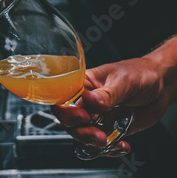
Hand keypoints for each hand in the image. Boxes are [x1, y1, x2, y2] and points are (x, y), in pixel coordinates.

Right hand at [51, 55, 175, 156]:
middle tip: (98, 135)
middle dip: (81, 132)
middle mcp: (86, 103)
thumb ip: (108, 93)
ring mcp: (97, 118)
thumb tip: (91, 100)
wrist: (161, 86)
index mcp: (83, 85)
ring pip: (82, 136)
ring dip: (92, 143)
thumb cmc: (140, 73)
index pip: (63, 99)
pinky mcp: (109, 129)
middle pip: (69, 122)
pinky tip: (122, 146)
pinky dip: (109, 151)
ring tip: (108, 142)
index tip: (82, 117)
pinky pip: (100, 146)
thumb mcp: (124, 80)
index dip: (66, 111)